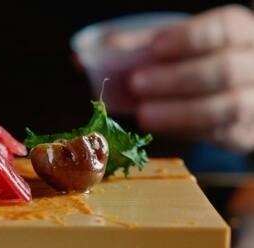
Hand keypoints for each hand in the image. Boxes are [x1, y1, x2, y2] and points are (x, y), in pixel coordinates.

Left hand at [130, 5, 253, 152]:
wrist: (235, 92)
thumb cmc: (197, 62)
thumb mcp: (178, 45)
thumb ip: (142, 45)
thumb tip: (94, 52)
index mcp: (244, 33)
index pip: (224, 29)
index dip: (189, 39)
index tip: (154, 48)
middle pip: (224, 70)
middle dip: (176, 79)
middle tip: (136, 83)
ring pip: (226, 108)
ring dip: (179, 112)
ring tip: (144, 114)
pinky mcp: (245, 134)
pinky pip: (219, 134)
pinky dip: (186, 131)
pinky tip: (160, 127)